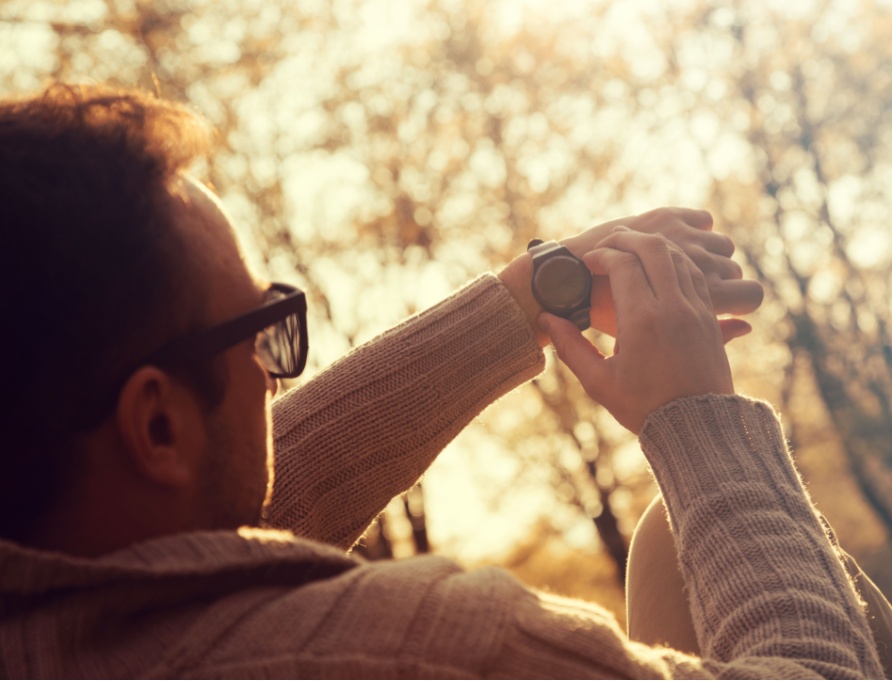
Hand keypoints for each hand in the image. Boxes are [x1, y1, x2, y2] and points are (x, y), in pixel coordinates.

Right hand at [539, 228, 733, 433]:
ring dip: (652, 246)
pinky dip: (675, 262)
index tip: (587, 263)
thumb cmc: (643, 408)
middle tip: (607, 245)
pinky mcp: (711, 317)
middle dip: (627, 239)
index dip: (602, 255)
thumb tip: (545, 319)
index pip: (623, 263)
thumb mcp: (598, 382)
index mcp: (642, 321)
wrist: (697, 428)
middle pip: (653, 248)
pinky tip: (658, 270)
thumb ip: (570, 347)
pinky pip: (695, 274)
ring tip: (631, 252)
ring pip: (678, 256)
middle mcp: (673, 308)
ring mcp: (697, 310)